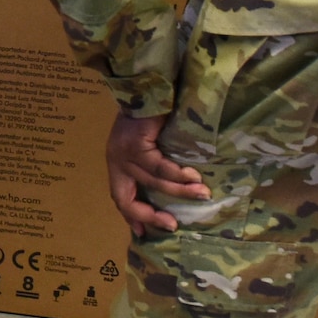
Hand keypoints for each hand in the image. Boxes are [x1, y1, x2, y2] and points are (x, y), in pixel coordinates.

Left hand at [105, 112, 209, 236]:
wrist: (147, 84)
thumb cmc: (151, 112)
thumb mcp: (146, 143)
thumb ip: (151, 163)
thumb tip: (172, 186)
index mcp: (116, 162)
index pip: (119, 196)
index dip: (131, 216)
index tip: (143, 233)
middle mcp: (115, 159)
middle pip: (126, 198)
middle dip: (148, 215)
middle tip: (172, 225)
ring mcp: (122, 152)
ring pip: (153, 181)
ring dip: (179, 191)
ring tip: (202, 194)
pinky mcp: (135, 143)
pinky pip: (159, 166)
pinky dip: (178, 174)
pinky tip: (193, 176)